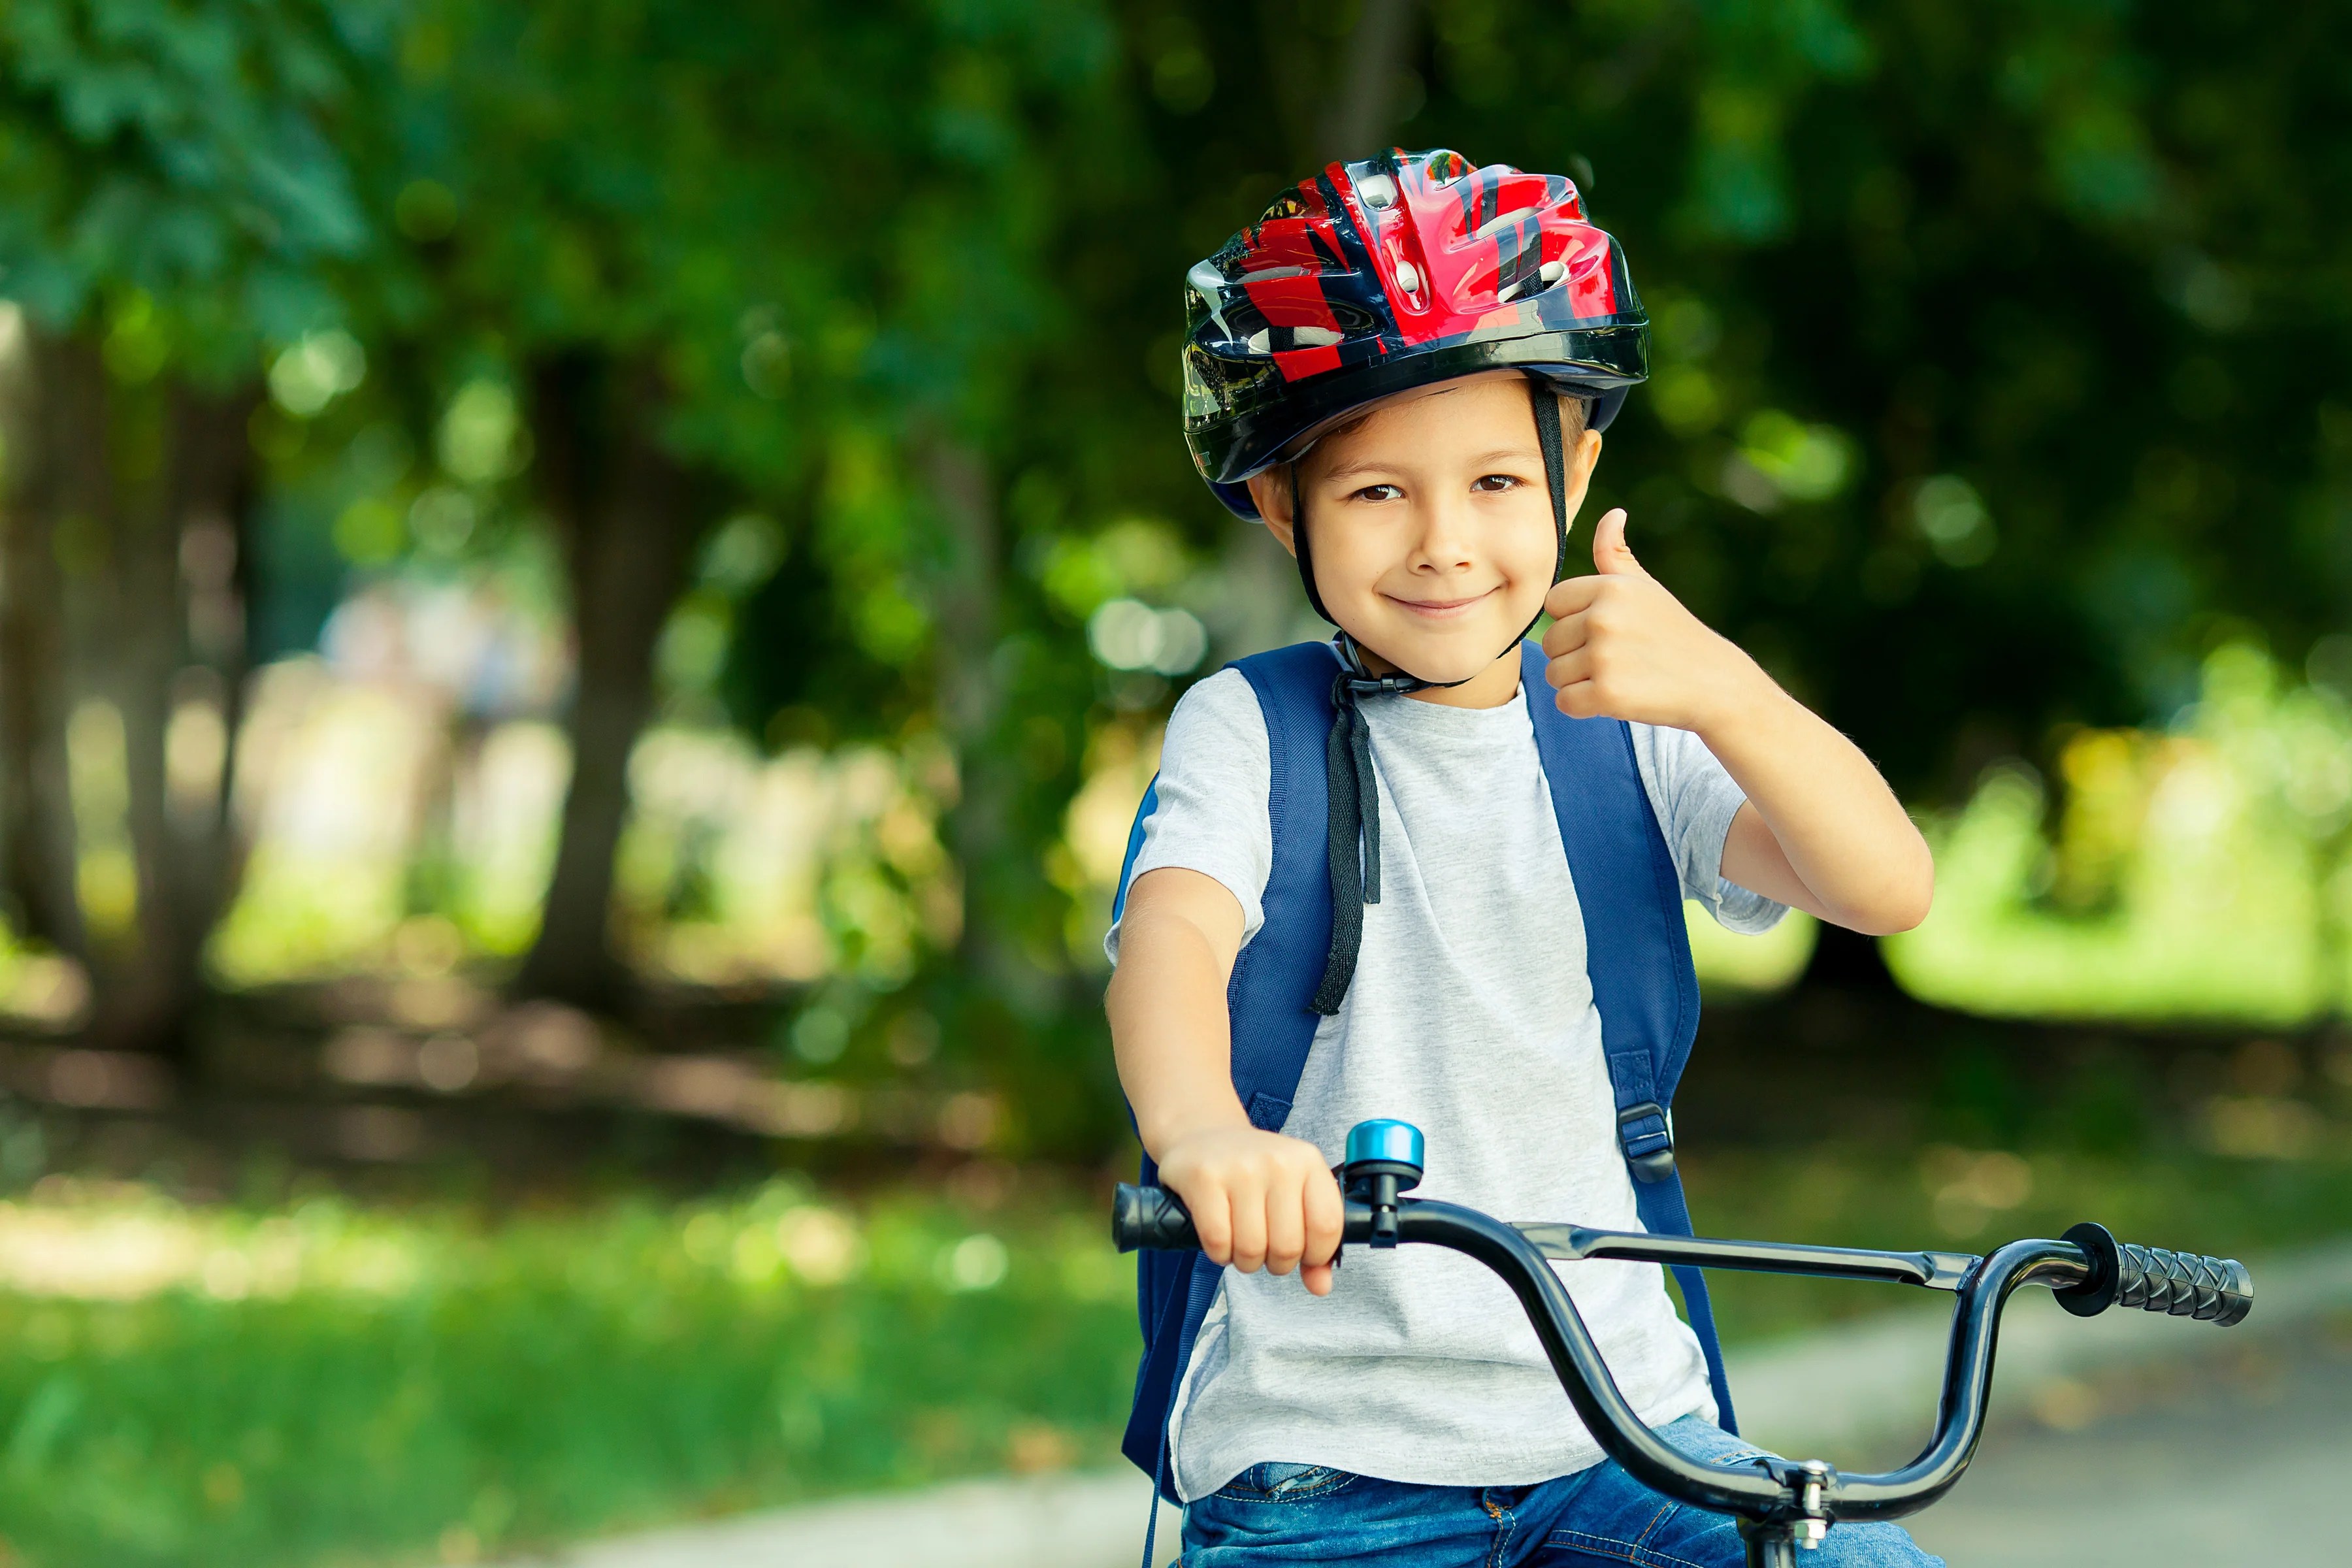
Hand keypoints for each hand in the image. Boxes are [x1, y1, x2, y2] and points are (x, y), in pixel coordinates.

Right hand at [1154, 1124, 1344, 1295]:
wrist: (1203, 1135)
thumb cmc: (1254, 1173)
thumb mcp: (1293, 1194)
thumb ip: (1313, 1242)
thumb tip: (1320, 1287)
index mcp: (1308, 1162)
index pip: (1327, 1226)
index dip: (1316, 1255)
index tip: (1302, 1255)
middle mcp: (1278, 1161)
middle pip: (1287, 1246)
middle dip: (1275, 1263)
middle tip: (1264, 1249)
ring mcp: (1240, 1168)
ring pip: (1251, 1249)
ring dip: (1245, 1261)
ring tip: (1240, 1244)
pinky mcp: (1204, 1178)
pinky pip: (1218, 1241)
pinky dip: (1219, 1253)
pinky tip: (1219, 1239)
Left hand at [1540, 508, 1768, 732]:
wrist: (1714, 683)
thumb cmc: (1674, 634)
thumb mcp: (1646, 588)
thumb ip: (1616, 554)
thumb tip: (1613, 515)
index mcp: (1609, 587)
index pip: (1553, 603)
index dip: (1573, 621)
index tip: (1607, 630)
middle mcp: (1603, 617)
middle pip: (1550, 642)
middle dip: (1574, 656)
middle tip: (1617, 659)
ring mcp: (1604, 656)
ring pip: (1554, 674)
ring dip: (1579, 683)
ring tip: (1618, 676)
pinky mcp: (1606, 693)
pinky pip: (1565, 703)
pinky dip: (1584, 708)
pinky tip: (1615, 699)